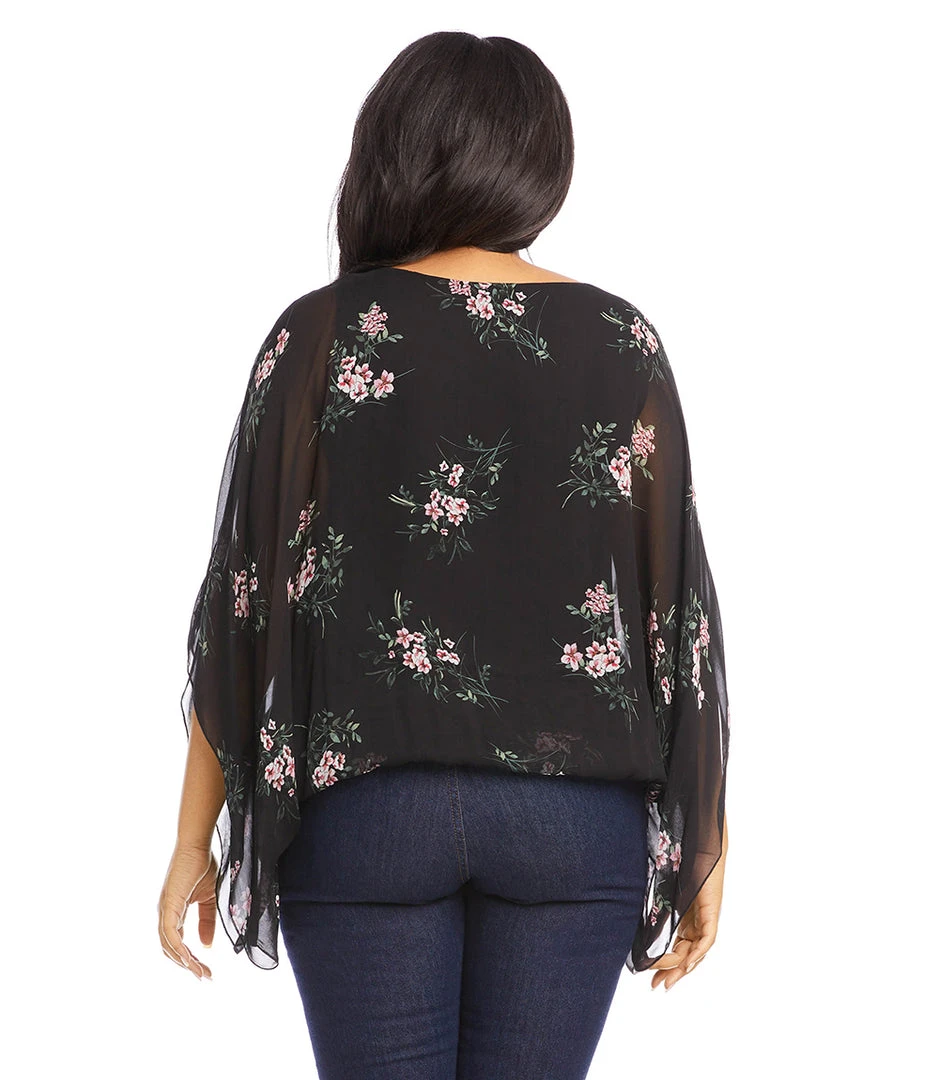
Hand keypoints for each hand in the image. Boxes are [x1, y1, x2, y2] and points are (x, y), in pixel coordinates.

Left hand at [158, 843, 218, 979]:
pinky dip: (178, 948)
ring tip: (201, 972)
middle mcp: (165, 914)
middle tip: (205, 976)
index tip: (206, 971)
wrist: (198, 846)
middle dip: (187, 965)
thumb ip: (207, 921)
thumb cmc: (202, 867)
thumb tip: (206, 946)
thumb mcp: (208, 899)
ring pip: (169, 945)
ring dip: (185, 961)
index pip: (177, 943)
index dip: (190, 959)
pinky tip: (190, 958)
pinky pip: (170, 934)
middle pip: (171, 949)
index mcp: (173, 913)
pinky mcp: (168, 905)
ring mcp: (165, 911)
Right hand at [648, 851, 725, 990]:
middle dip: (672, 972)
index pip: (679, 946)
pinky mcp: (712, 911)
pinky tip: (686, 963)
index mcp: (687, 916)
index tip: (650, 972)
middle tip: (657, 986)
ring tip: (667, 982)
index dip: (666, 962)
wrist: (698, 841)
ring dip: (683, 968)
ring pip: (697, 951)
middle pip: (687, 954)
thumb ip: (654, 903)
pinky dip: (697, 953)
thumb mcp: (662, 887)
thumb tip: (623, 902)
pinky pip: (707, 939)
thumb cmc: (681, 856)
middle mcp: (698, 920)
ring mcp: (706, 916)